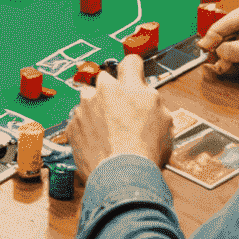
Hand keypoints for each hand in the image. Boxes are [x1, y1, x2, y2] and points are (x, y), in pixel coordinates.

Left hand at [67, 58, 173, 178]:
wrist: (122, 175)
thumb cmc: (146, 150)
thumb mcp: (165, 119)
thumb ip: (152, 101)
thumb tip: (146, 97)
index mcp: (129, 87)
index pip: (131, 63)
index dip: (134, 69)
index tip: (133, 74)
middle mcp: (104, 91)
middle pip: (106, 81)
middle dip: (112, 92)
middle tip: (122, 112)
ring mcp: (85, 107)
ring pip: (89, 101)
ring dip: (97, 111)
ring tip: (109, 132)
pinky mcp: (73, 126)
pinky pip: (79, 121)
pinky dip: (86, 130)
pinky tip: (99, 143)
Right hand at [201, 0, 238, 80]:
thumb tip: (221, 51)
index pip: (229, 20)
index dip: (214, 35)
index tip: (203, 47)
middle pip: (232, 32)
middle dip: (222, 48)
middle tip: (212, 62)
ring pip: (238, 42)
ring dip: (230, 56)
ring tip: (222, 68)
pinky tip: (233, 67)